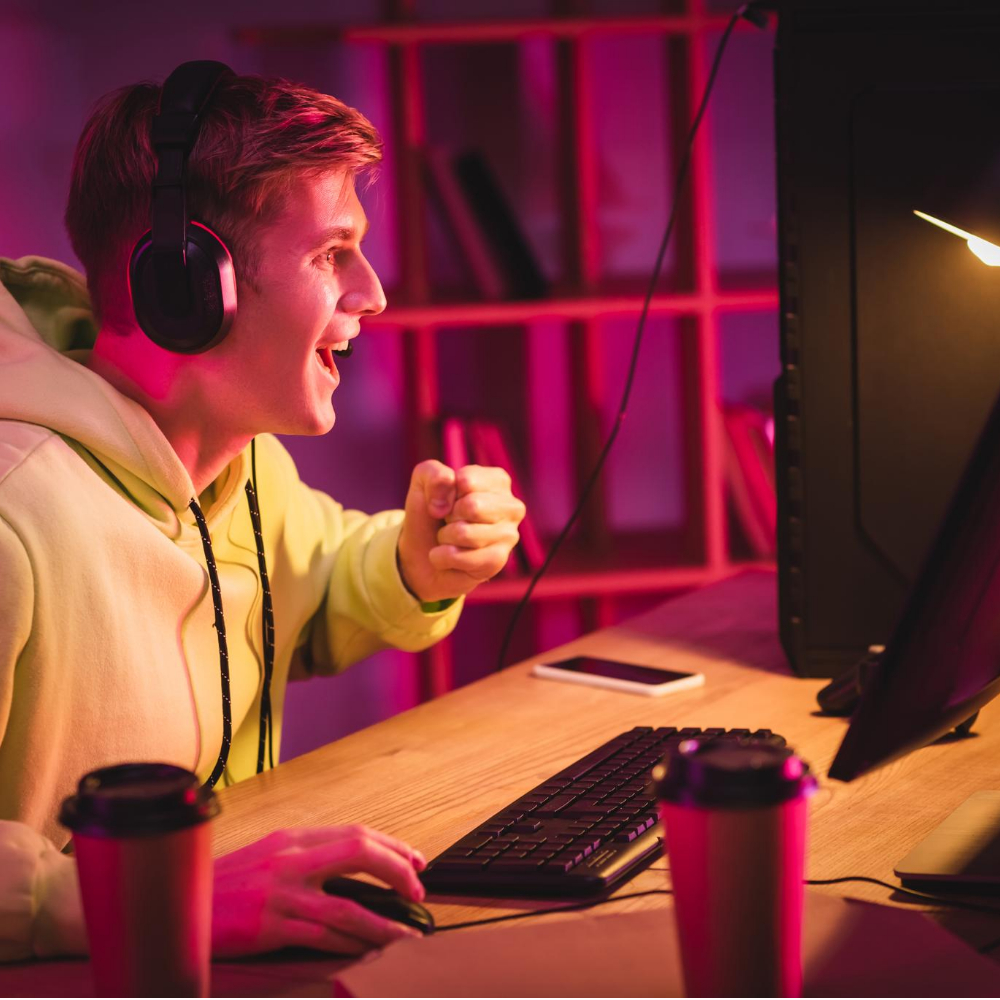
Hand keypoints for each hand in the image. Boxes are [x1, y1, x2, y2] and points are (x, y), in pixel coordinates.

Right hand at [211, 825, 426, 956]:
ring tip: (407, 934)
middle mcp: (290, 859)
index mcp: (292, 839)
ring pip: (348, 906)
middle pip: (360, 852)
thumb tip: (354, 870)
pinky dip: (353, 945)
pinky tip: (371, 951)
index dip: (392, 847)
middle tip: (417, 891)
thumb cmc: (224, 887)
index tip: (415, 861)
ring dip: (383, 923)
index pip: (356, 833)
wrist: (178, 907)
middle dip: (397, 871)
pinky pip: (323, 937)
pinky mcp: (269, 928)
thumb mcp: (268, 858)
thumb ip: (307, 859)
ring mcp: (281, 894)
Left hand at [397, 460, 526, 602]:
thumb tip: (449, 493)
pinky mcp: (497, 561)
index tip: (449, 500)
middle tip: (449, 521)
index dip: (446, 492)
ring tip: (449, 538)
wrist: (422, 554)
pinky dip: (441, 557)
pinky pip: (458, 557)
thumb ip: (433, 473)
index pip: (466, 480)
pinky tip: (448, 558)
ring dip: (444, 537)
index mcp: (498, 481)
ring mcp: (508, 535)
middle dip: (448, 516)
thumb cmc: (429, 514)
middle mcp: (511, 506)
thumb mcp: (423, 483)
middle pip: (472, 506)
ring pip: (464, 533)